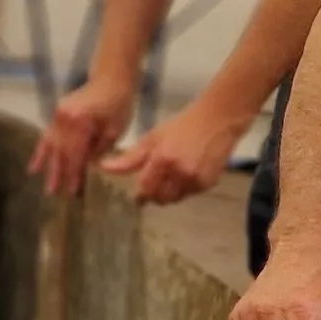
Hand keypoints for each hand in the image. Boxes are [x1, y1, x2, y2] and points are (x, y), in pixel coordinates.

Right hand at [28, 77, 135, 194]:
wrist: (111, 78)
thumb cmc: (118, 104)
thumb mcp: (115, 130)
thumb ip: (99, 150)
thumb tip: (86, 167)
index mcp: (80, 122)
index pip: (75, 155)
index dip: (73, 175)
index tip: (72, 192)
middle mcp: (64, 118)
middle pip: (60, 152)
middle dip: (58, 174)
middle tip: (53, 194)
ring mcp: (57, 115)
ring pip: (51, 146)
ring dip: (48, 167)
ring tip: (45, 186)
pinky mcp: (56, 113)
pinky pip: (46, 136)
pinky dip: (40, 152)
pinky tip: (33, 168)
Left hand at [102, 100, 247, 205]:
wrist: (217, 120)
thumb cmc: (181, 126)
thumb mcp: (152, 138)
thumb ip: (129, 158)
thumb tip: (104, 168)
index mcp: (162, 159)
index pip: (145, 189)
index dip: (141, 195)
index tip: (139, 196)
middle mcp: (179, 172)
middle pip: (160, 198)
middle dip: (155, 194)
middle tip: (156, 183)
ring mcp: (195, 179)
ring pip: (176, 199)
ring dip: (170, 193)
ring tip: (172, 176)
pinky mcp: (208, 183)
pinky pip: (191, 194)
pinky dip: (185, 188)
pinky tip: (187, 173)